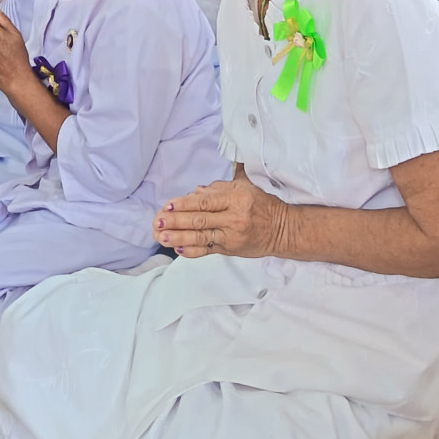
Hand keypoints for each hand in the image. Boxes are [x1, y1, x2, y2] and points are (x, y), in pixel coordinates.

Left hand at [154, 174, 287, 259]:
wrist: (281, 229)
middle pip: (199, 220)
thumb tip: (195, 192)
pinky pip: (208, 250)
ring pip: (201, 237)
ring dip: (178, 238)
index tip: (167, 206)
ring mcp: (231, 236)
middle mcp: (233, 217)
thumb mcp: (244, 187)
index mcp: (235, 198)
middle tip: (157, 222)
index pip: (205, 202)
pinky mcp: (231, 249)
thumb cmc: (261, 204)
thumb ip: (218, 188)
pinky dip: (192, 251)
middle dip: (176, 221)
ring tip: (161, 237)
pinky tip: (177, 249)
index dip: (184, 204)